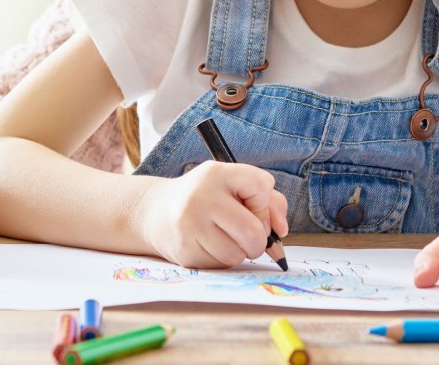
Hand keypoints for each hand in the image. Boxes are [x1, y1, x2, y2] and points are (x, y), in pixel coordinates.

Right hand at [136, 161, 287, 268]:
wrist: (157, 212)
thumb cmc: (207, 199)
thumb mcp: (233, 186)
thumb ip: (268, 201)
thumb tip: (281, 231)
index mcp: (217, 173)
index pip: (261, 186)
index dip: (265, 204)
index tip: (254, 208)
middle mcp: (201, 196)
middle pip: (253, 231)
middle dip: (259, 240)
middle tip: (249, 236)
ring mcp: (190, 225)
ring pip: (238, 253)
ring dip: (240, 252)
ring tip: (225, 238)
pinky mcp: (184, 250)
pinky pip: (221, 265)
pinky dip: (223, 259)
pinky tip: (209, 245)